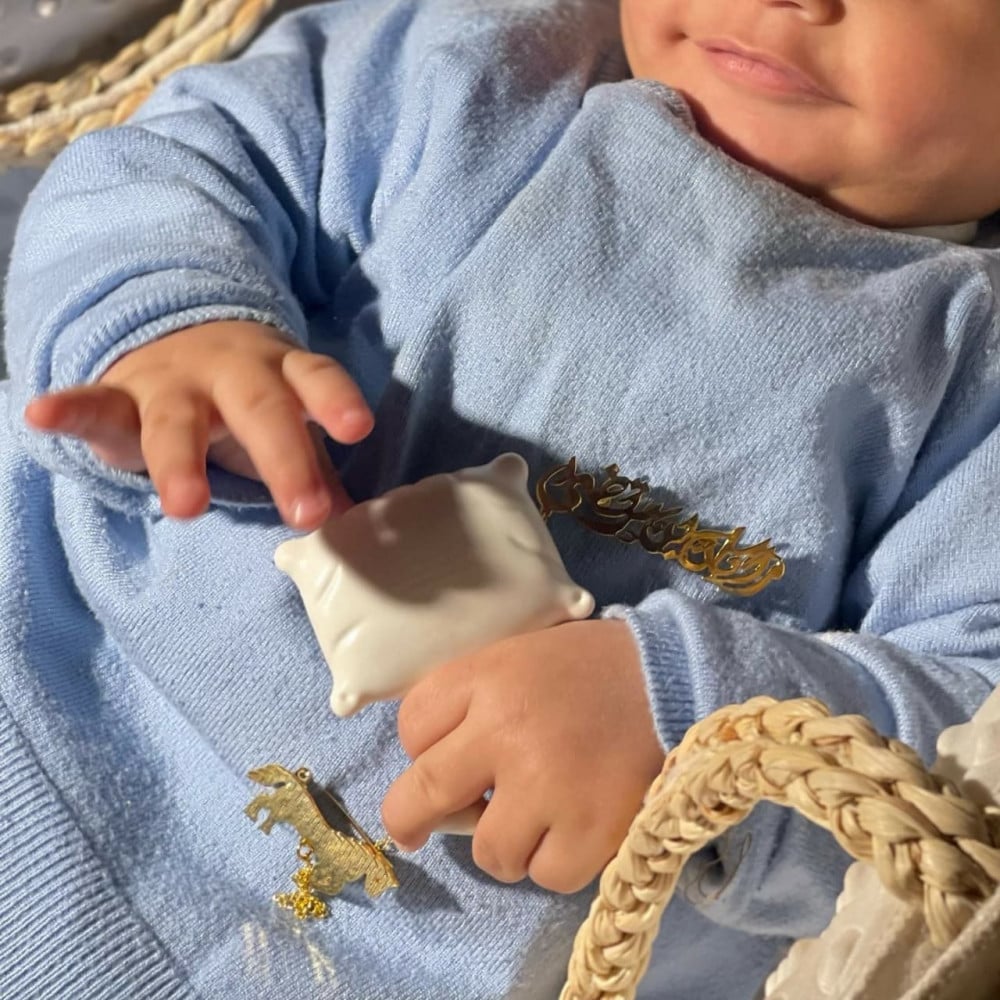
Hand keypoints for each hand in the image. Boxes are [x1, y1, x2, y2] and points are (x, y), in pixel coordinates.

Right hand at [23, 321, 372, 528]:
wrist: (176, 338)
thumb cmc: (246, 399)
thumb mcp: (286, 425)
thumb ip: (319, 468)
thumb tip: (357, 523)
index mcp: (281, 373)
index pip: (314, 379)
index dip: (335, 401)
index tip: (356, 429)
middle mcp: (231, 371)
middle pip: (258, 408)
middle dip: (282, 458)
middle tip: (305, 511)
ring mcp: (172, 382)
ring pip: (176, 420)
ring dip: (180, 462)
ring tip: (186, 507)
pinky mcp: (118, 396)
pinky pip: (92, 402)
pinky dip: (67, 409)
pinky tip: (40, 415)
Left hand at [381, 619, 664, 892]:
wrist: (670, 676)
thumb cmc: (583, 670)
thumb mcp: (514, 658)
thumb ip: (467, 700)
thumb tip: (422, 762)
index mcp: (486, 678)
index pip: (412, 727)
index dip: (419, 749)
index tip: (435, 758)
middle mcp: (507, 731)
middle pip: (423, 795)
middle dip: (410, 819)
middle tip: (415, 830)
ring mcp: (549, 786)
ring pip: (490, 852)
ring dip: (506, 842)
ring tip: (539, 812)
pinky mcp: (593, 830)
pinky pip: (547, 874)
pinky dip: (557, 860)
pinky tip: (575, 826)